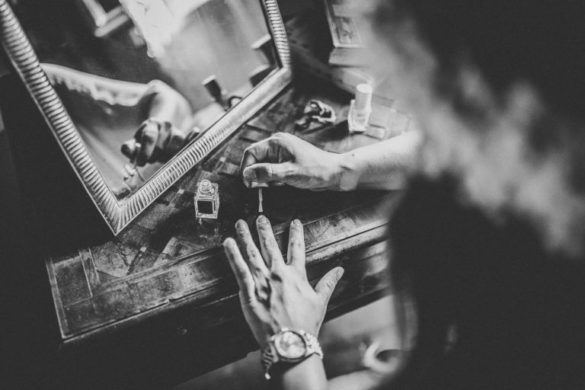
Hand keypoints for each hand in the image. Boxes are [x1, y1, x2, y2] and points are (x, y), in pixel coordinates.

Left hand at [121, 119, 196, 165]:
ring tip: (162, 157)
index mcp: (151, 124)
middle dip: (155, 156)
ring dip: (167, 157)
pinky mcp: (186, 139)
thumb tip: (128, 150)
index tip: (141, 163)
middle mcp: (166, 125)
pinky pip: (189, 143)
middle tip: (151, 160)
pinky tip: (192, 140)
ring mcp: (177, 131)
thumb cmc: (145, 141)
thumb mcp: (135, 142)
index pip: (149, 137)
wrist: (161, 128)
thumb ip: (129, 148)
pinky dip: (190, 142)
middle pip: (162, 146)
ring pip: (175, 148)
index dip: (145, 152)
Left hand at [223, 216, 343, 347]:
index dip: (296, 233)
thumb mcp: (320, 302)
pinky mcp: (249, 292)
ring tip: (240, 223)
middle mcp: (279, 274)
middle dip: (265, 230)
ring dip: (246, 237)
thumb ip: (328, 282)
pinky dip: (233, 255)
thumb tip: (340, 270)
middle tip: (260, 217)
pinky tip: (228, 243)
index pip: (297, 248)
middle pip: (270, 246)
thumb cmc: (305, 324)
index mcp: (296, 276)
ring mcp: (263, 282)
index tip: (295, 222)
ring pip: (252, 253)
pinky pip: (239, 270)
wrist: (290, 342)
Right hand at [240, 133, 347, 190]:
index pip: (251, 153)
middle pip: (256, 159)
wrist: (335, 173)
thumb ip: (267, 173)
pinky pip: (272, 170)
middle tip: (262, 188)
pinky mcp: (286, 161)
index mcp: (276, 142)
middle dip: (257, 175)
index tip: (248, 184)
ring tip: (278, 185)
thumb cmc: (316, 170)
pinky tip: (283, 184)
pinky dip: (273, 179)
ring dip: (266, 178)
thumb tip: (247, 174)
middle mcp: (277, 145)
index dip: (247, 169)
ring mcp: (282, 153)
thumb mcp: (289, 173)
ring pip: (263, 166)